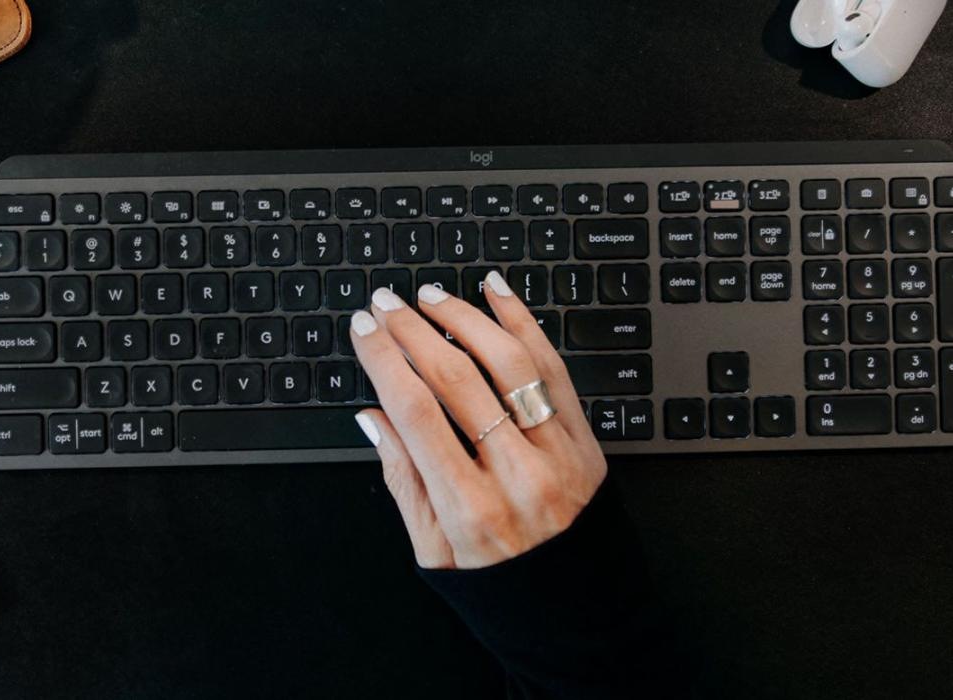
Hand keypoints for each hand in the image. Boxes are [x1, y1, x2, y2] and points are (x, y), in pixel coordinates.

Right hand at [350, 271, 606, 568]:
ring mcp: (558, 456)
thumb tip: (373, 418)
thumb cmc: (504, 589)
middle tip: (387, 302)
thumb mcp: (435, 554)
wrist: (583, 619)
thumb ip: (404, 482)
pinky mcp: (587, 443)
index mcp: (469, 508)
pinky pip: (556, 371)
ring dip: (466, 320)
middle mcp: (517, 476)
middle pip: (457, 381)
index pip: (416, 413)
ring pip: (510, 365)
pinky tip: (499, 296)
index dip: (384, 361)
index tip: (365, 330)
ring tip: (433, 296)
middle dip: (414, 331)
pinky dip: (526, 326)